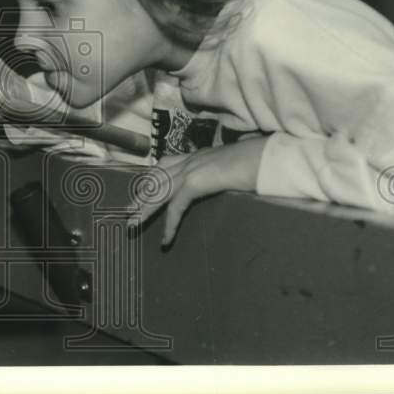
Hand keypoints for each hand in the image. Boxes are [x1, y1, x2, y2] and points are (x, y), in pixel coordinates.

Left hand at [129, 136, 266, 245]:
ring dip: (145, 209)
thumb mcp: (233, 166)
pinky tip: (166, 238)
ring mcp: (191, 168)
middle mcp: (190, 160)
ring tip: (134, 224)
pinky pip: (176, 206)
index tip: (142, 189)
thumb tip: (223, 180)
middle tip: (128, 210)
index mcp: (198, 155)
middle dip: (141, 195)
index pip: (166, 164)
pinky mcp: (195, 181)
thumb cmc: (257, 161)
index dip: (152, 178)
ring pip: (159, 191)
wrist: (265, 156)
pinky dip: (170, 224)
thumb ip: (221, 172)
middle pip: (157, 178)